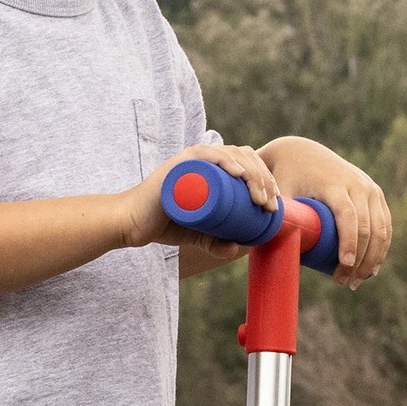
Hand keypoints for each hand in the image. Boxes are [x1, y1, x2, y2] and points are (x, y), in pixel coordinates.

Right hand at [129, 138, 278, 250]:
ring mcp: (191, 160)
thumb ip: (214, 242)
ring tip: (259, 198)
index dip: (266, 180)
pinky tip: (239, 173)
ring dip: (252, 174)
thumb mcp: (196, 234)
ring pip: (231, 156)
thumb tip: (236, 249)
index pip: (247, 164)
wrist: (132, 224)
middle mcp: (204, 159)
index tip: (274, 205)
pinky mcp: (178, 164)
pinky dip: (225, 161)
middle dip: (264, 180)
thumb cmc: (162, 223)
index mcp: (212, 169)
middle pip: (245, 158)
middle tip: (270, 206)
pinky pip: (206, 155)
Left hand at [257, 137, 393, 285]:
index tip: (344, 266)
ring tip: (357, 281)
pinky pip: (385, 224)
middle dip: (360, 260)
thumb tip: (272, 251)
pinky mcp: (375, 193)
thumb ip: (277, 217)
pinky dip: (382, 247)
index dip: (349, 242)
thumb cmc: (286, 178)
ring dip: (373, 258)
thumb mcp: (280, 193)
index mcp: (335, 184)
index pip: (349, 216)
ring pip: (381, 229)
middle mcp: (357, 184)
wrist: (302, 152)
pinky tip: (374, 267)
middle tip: (346, 284)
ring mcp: (370, 188)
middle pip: (368, 228)